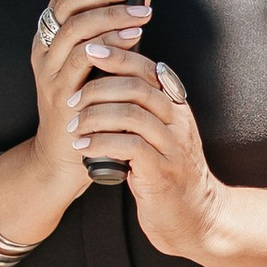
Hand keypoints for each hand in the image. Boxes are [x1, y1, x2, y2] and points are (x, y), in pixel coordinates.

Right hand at [31, 0, 151, 194]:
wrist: (65, 156)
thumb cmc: (88, 105)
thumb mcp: (99, 62)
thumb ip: (115, 29)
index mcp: (49, 37)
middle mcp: (44, 49)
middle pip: (68, 4)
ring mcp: (49, 71)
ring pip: (75, 27)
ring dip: (111, 13)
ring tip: (142, 9)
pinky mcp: (60, 92)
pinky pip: (82, 59)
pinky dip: (108, 43)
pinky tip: (132, 35)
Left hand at [65, 51, 229, 266]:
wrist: (194, 217)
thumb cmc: (166, 174)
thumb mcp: (157, 135)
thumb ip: (140, 109)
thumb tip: (106, 82)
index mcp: (176, 106)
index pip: (147, 69)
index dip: (118, 56)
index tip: (89, 49)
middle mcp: (178, 121)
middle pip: (138, 87)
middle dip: (100, 86)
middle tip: (71, 98)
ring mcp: (173, 146)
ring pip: (132, 114)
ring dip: (96, 116)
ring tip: (73, 125)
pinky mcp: (162, 172)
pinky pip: (129, 147)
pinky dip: (101, 143)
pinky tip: (82, 147)